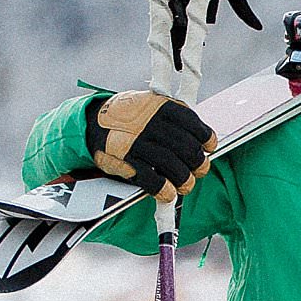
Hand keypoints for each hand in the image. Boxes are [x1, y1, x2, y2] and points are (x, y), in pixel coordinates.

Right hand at [85, 91, 217, 194]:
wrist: (91, 123)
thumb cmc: (129, 118)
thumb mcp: (151, 106)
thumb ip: (173, 119)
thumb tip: (200, 139)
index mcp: (163, 107)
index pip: (194, 124)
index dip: (206, 138)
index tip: (209, 148)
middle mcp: (152, 122)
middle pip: (187, 147)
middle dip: (198, 163)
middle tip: (199, 170)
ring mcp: (138, 141)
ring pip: (172, 164)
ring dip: (184, 179)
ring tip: (185, 185)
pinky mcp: (126, 159)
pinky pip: (151, 178)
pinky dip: (163, 189)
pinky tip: (168, 193)